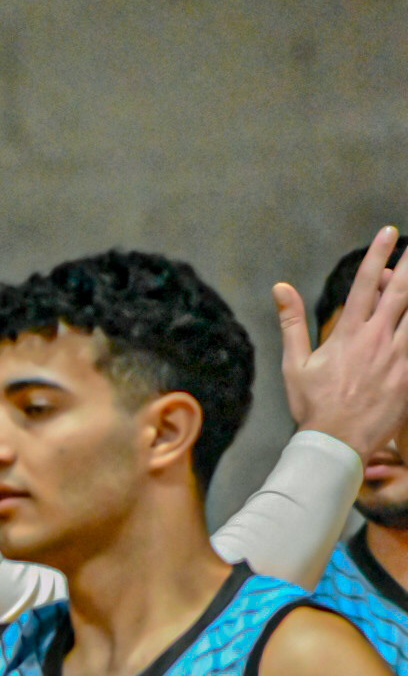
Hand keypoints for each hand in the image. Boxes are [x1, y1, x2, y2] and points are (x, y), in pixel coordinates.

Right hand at [276, 226, 407, 459]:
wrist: (336, 443)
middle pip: (401, 291)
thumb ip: (292, 322)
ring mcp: (397, 357)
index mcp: (348, 333)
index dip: (377, 254)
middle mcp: (376, 339)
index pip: (365, 283)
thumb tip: (281, 288)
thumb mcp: (295, 364)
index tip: (388, 232)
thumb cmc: (313, 406)